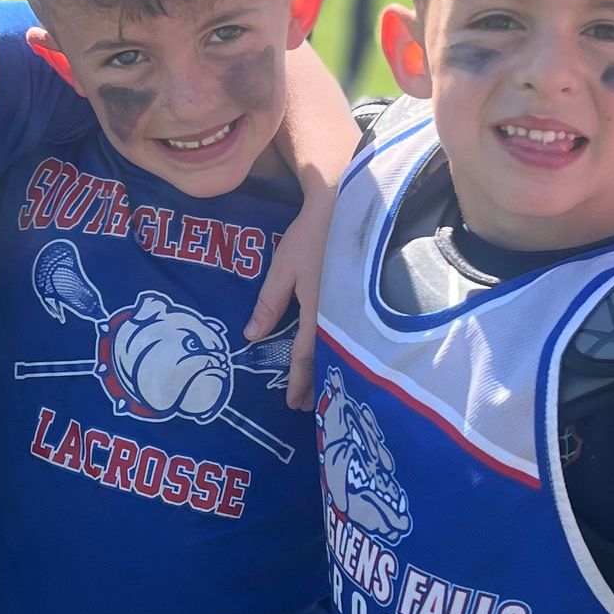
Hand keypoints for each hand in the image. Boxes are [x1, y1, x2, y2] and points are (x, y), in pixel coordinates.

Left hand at [247, 184, 333, 406]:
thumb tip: (252, 336)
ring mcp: (354, 309)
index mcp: (318, 312)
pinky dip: (341, 352)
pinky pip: (350, 335)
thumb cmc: (313, 237)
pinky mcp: (362, 300)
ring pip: (341, 349)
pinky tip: (338, 356)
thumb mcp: (284, 269)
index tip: (292, 403)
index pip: (305, 355)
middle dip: (316, 383)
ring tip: (322, 388)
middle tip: (309, 405)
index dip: (298, 381)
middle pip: (327, 359)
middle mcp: (339, 317)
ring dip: (329, 370)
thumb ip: (270, 303)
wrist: (350, 208)